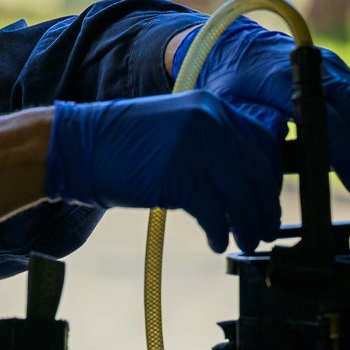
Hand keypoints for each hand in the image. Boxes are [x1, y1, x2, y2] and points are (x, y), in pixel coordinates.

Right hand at [45, 89, 282, 252]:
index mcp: (212, 106)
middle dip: (265, 207)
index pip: (262, 143)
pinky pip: (216, 213)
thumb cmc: (122, 145)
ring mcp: (196, 147)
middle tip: (265, 229)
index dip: (271, 179)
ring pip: (242, 195)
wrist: (78, 146)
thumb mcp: (176, 130)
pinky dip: (221, 233)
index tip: (269, 202)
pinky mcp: (180, 176)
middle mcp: (210, 120)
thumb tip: (244, 184)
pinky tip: (217, 243)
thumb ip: (211, 144)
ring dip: (249, 225)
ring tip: (245, 240)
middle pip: (258, 171)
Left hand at [175, 18, 349, 201]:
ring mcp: (330, 66)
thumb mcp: (232, 112)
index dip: (345, 155)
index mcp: (284, 80)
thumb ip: (260, 136)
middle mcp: (315, 68)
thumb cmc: (228, 85)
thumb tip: (290, 168)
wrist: (230, 45)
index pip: (326, 119)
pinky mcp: (337, 70)